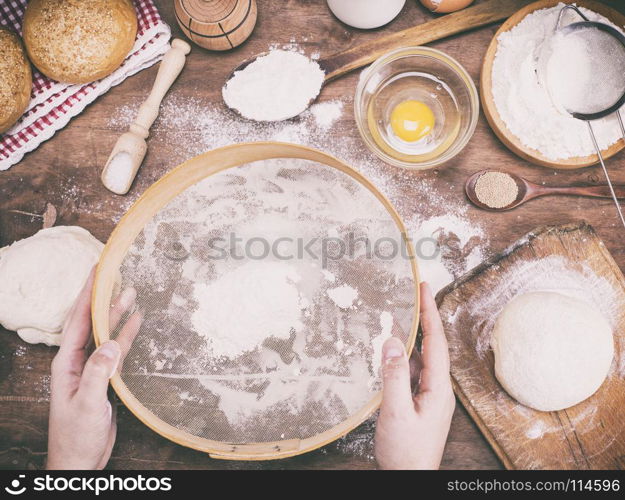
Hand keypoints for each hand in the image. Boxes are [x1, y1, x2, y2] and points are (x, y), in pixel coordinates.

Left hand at [47, 268, 141, 469]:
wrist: (80, 460)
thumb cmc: (76, 436)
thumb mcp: (88, 403)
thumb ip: (99, 372)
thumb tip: (111, 343)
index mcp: (66, 364)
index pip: (77, 321)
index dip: (86, 295)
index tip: (96, 272)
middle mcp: (77, 361)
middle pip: (90, 322)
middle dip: (102, 298)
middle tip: (114, 274)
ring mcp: (92, 369)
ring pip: (105, 334)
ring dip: (117, 314)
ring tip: (131, 293)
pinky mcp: (105, 378)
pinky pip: (116, 350)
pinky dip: (126, 335)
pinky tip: (135, 322)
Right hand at [374, 282, 454, 469]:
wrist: (410, 478)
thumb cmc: (405, 451)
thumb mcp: (396, 412)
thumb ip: (393, 377)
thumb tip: (391, 342)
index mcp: (438, 388)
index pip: (436, 341)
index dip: (430, 312)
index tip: (424, 288)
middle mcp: (438, 388)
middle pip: (432, 345)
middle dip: (424, 318)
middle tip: (414, 293)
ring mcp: (430, 396)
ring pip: (421, 359)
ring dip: (411, 338)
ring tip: (398, 317)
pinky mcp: (420, 402)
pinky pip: (413, 372)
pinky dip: (403, 357)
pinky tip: (391, 353)